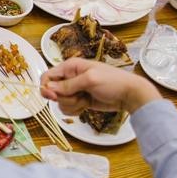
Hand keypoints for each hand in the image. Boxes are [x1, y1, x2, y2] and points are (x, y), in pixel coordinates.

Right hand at [41, 58, 160, 114]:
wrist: (129, 95)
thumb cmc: (113, 82)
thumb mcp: (90, 80)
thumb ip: (68, 84)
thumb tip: (48, 87)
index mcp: (70, 67)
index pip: (47, 76)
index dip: (47, 87)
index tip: (53, 96)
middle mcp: (69, 78)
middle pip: (52, 92)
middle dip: (64, 97)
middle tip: (79, 96)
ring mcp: (74, 90)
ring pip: (59, 102)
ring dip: (72, 104)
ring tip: (85, 100)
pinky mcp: (79, 101)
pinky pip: (67, 108)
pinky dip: (75, 110)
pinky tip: (86, 105)